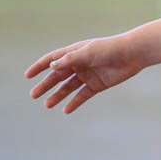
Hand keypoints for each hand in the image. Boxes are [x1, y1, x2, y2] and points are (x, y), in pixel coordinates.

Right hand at [25, 35, 143, 114]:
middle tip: (34, 95)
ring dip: (58, 95)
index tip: (28, 76)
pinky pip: (83, 95)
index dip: (39, 67)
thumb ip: (69, 60)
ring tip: (47, 105)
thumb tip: (51, 66)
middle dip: (46, 85)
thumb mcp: (87, 53)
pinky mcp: (97, 85)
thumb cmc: (109, 49)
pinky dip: (74, 102)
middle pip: (58, 76)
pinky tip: (66, 110)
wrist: (132, 55)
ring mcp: (88, 75)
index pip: (52, 60)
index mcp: (74, 52)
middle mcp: (79, 64)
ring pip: (68, 87)